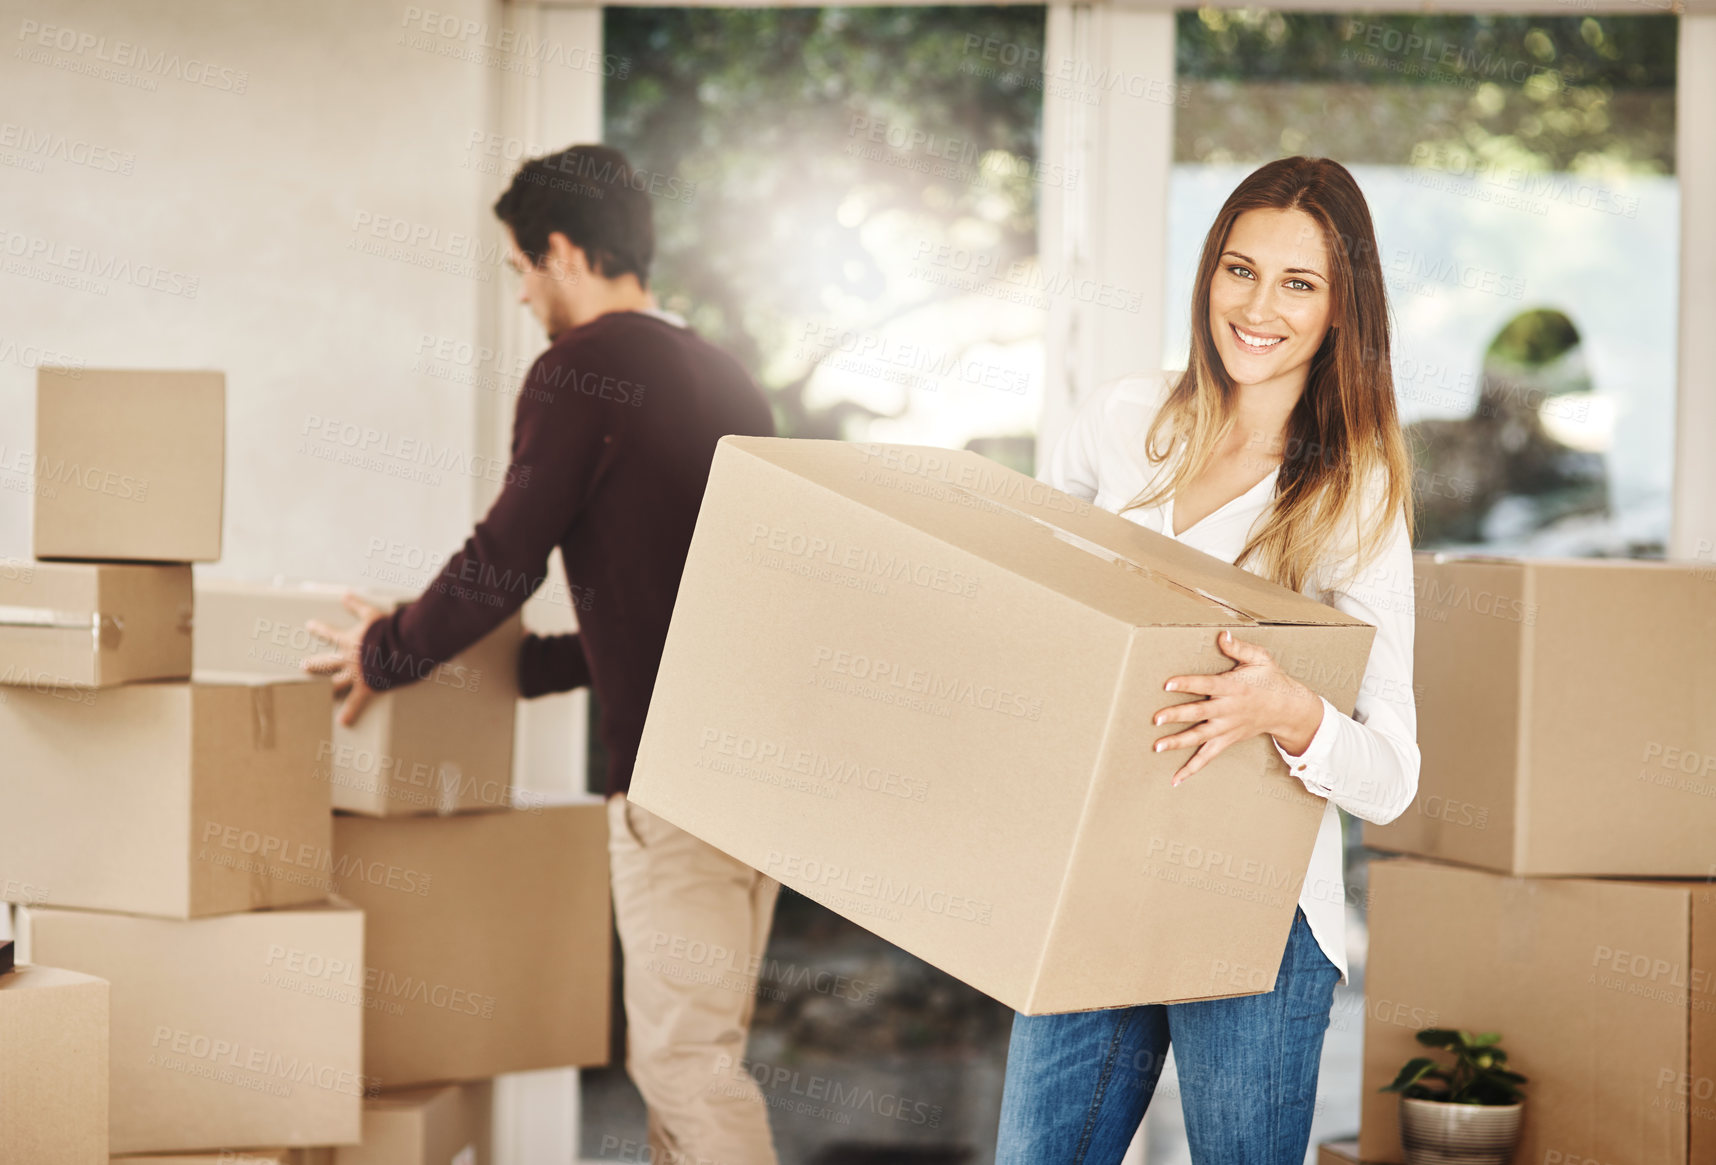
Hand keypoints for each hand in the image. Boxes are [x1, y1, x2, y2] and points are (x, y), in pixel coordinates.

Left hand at [302, 592, 386, 727]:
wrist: (399, 648)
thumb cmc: (388, 630)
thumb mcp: (372, 614)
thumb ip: (357, 606)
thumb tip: (345, 595)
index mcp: (349, 641)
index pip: (330, 633)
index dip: (319, 629)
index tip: (309, 626)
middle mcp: (348, 659)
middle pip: (327, 662)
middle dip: (314, 664)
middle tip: (303, 666)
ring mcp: (355, 675)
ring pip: (336, 684)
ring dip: (326, 689)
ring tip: (318, 696)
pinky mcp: (367, 687)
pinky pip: (356, 702)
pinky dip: (350, 712)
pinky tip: (343, 721)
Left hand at [1152, 629, 1323, 785]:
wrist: (1287, 709)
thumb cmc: (1270, 680)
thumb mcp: (1260, 658)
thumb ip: (1239, 648)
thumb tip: (1222, 635)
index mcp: (1233, 687)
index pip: (1207, 685)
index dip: (1188, 684)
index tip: (1168, 683)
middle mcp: (1228, 710)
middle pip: (1199, 713)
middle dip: (1177, 716)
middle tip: (1156, 718)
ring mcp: (1226, 728)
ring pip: (1200, 737)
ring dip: (1178, 742)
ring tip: (1157, 747)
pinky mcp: (1227, 740)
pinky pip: (1208, 756)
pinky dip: (1192, 768)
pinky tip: (1176, 778)